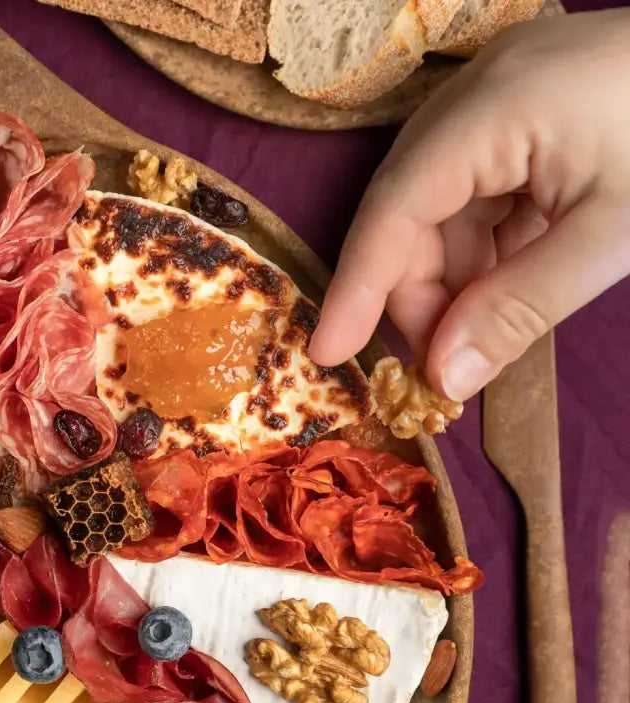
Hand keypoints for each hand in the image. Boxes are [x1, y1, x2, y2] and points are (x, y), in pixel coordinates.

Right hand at [309, 10, 629, 400]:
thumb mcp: (613, 234)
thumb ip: (521, 307)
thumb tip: (443, 379)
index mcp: (496, 107)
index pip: (396, 207)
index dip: (357, 286)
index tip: (329, 354)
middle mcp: (480, 94)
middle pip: (409, 209)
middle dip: (419, 293)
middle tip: (441, 366)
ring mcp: (501, 99)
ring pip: (441, 207)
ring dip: (454, 278)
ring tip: (482, 333)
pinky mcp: (525, 113)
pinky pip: (477, 193)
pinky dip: (485, 249)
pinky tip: (508, 285)